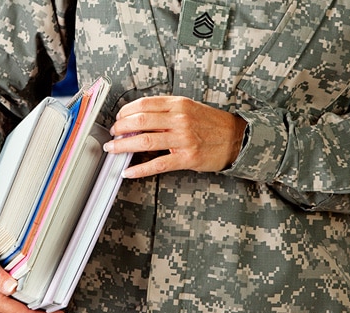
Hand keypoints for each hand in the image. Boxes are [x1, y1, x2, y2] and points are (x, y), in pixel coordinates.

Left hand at [103, 96, 246, 178]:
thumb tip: (138, 118)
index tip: (118, 118)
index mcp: (178, 104)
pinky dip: (139, 169)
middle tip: (112, 134)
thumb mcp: (190, 108)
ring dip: (123, 146)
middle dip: (120, 129)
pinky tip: (128, 172)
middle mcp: (179, 119)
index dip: (125, 111)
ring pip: (144, 142)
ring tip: (113, 149)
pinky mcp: (186, 158)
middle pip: (140, 121)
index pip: (144, 104)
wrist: (236, 138)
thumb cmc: (212, 124)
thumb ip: (166, 110)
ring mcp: (183, 139)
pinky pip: (157, 164)